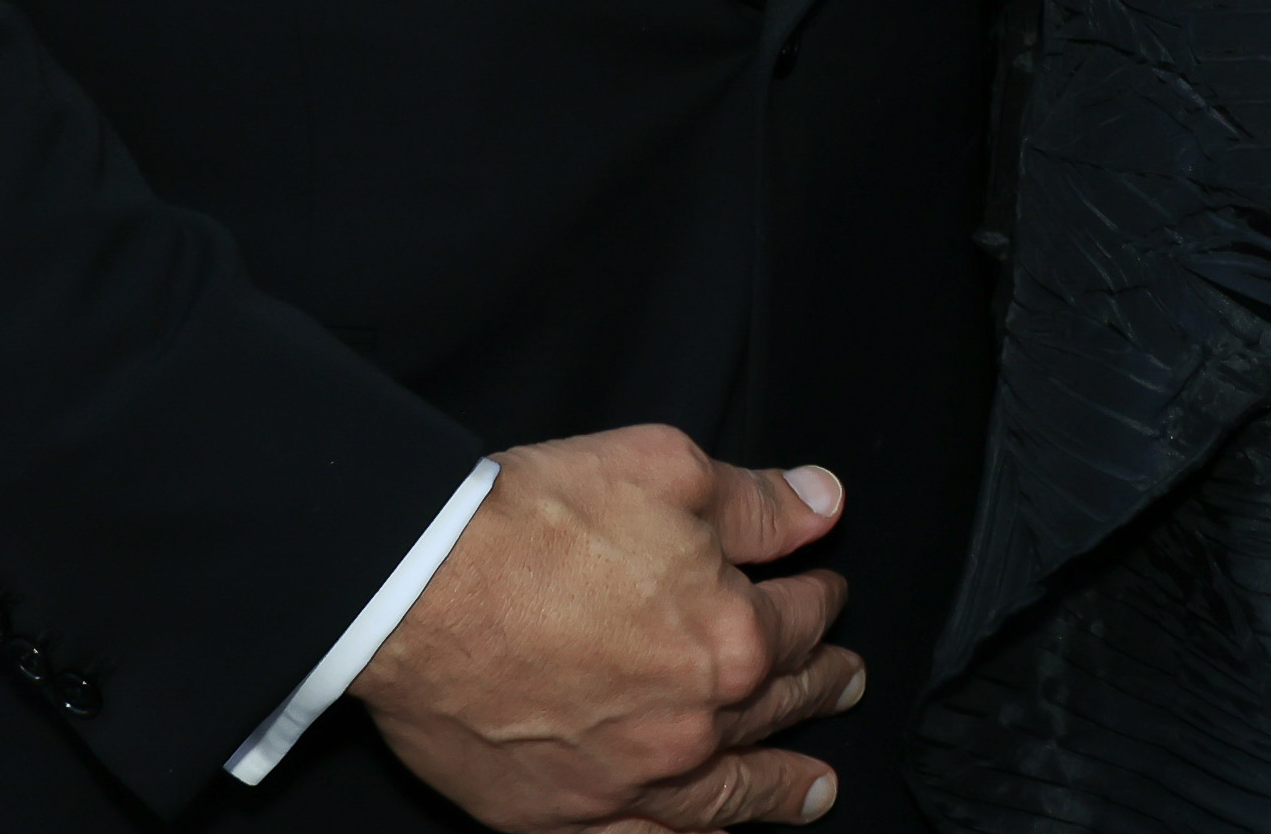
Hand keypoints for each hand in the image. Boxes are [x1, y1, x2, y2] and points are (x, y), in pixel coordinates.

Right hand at [349, 426, 862, 827]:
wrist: (423, 589)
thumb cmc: (543, 522)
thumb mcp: (673, 471)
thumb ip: (759, 503)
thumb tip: (823, 504)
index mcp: (730, 638)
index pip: (801, 618)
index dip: (821, 597)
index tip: (827, 590)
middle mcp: (691, 722)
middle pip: (777, 705)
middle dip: (821, 687)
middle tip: (847, 686)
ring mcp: (627, 780)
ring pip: (727, 794)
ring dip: (780, 788)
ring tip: (817, 791)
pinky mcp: (563, 814)